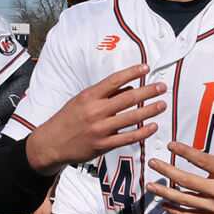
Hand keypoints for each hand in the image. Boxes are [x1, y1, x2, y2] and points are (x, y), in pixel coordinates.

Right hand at [25, 64, 166, 172]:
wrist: (51, 143)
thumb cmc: (67, 120)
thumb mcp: (80, 101)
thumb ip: (103, 95)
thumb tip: (127, 87)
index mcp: (89, 96)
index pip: (115, 80)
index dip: (132, 72)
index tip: (146, 68)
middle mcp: (95, 111)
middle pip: (128, 98)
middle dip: (148, 91)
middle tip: (162, 87)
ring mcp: (100, 129)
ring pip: (131, 117)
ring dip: (150, 110)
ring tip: (162, 104)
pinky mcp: (103, 145)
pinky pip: (128, 138)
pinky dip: (142, 132)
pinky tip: (152, 126)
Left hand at [146, 141, 213, 213]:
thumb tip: (203, 161)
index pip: (201, 160)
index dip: (184, 151)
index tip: (171, 145)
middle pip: (187, 180)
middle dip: (166, 170)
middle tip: (152, 163)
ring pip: (185, 200)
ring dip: (165, 192)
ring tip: (150, 186)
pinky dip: (176, 211)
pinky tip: (164, 205)